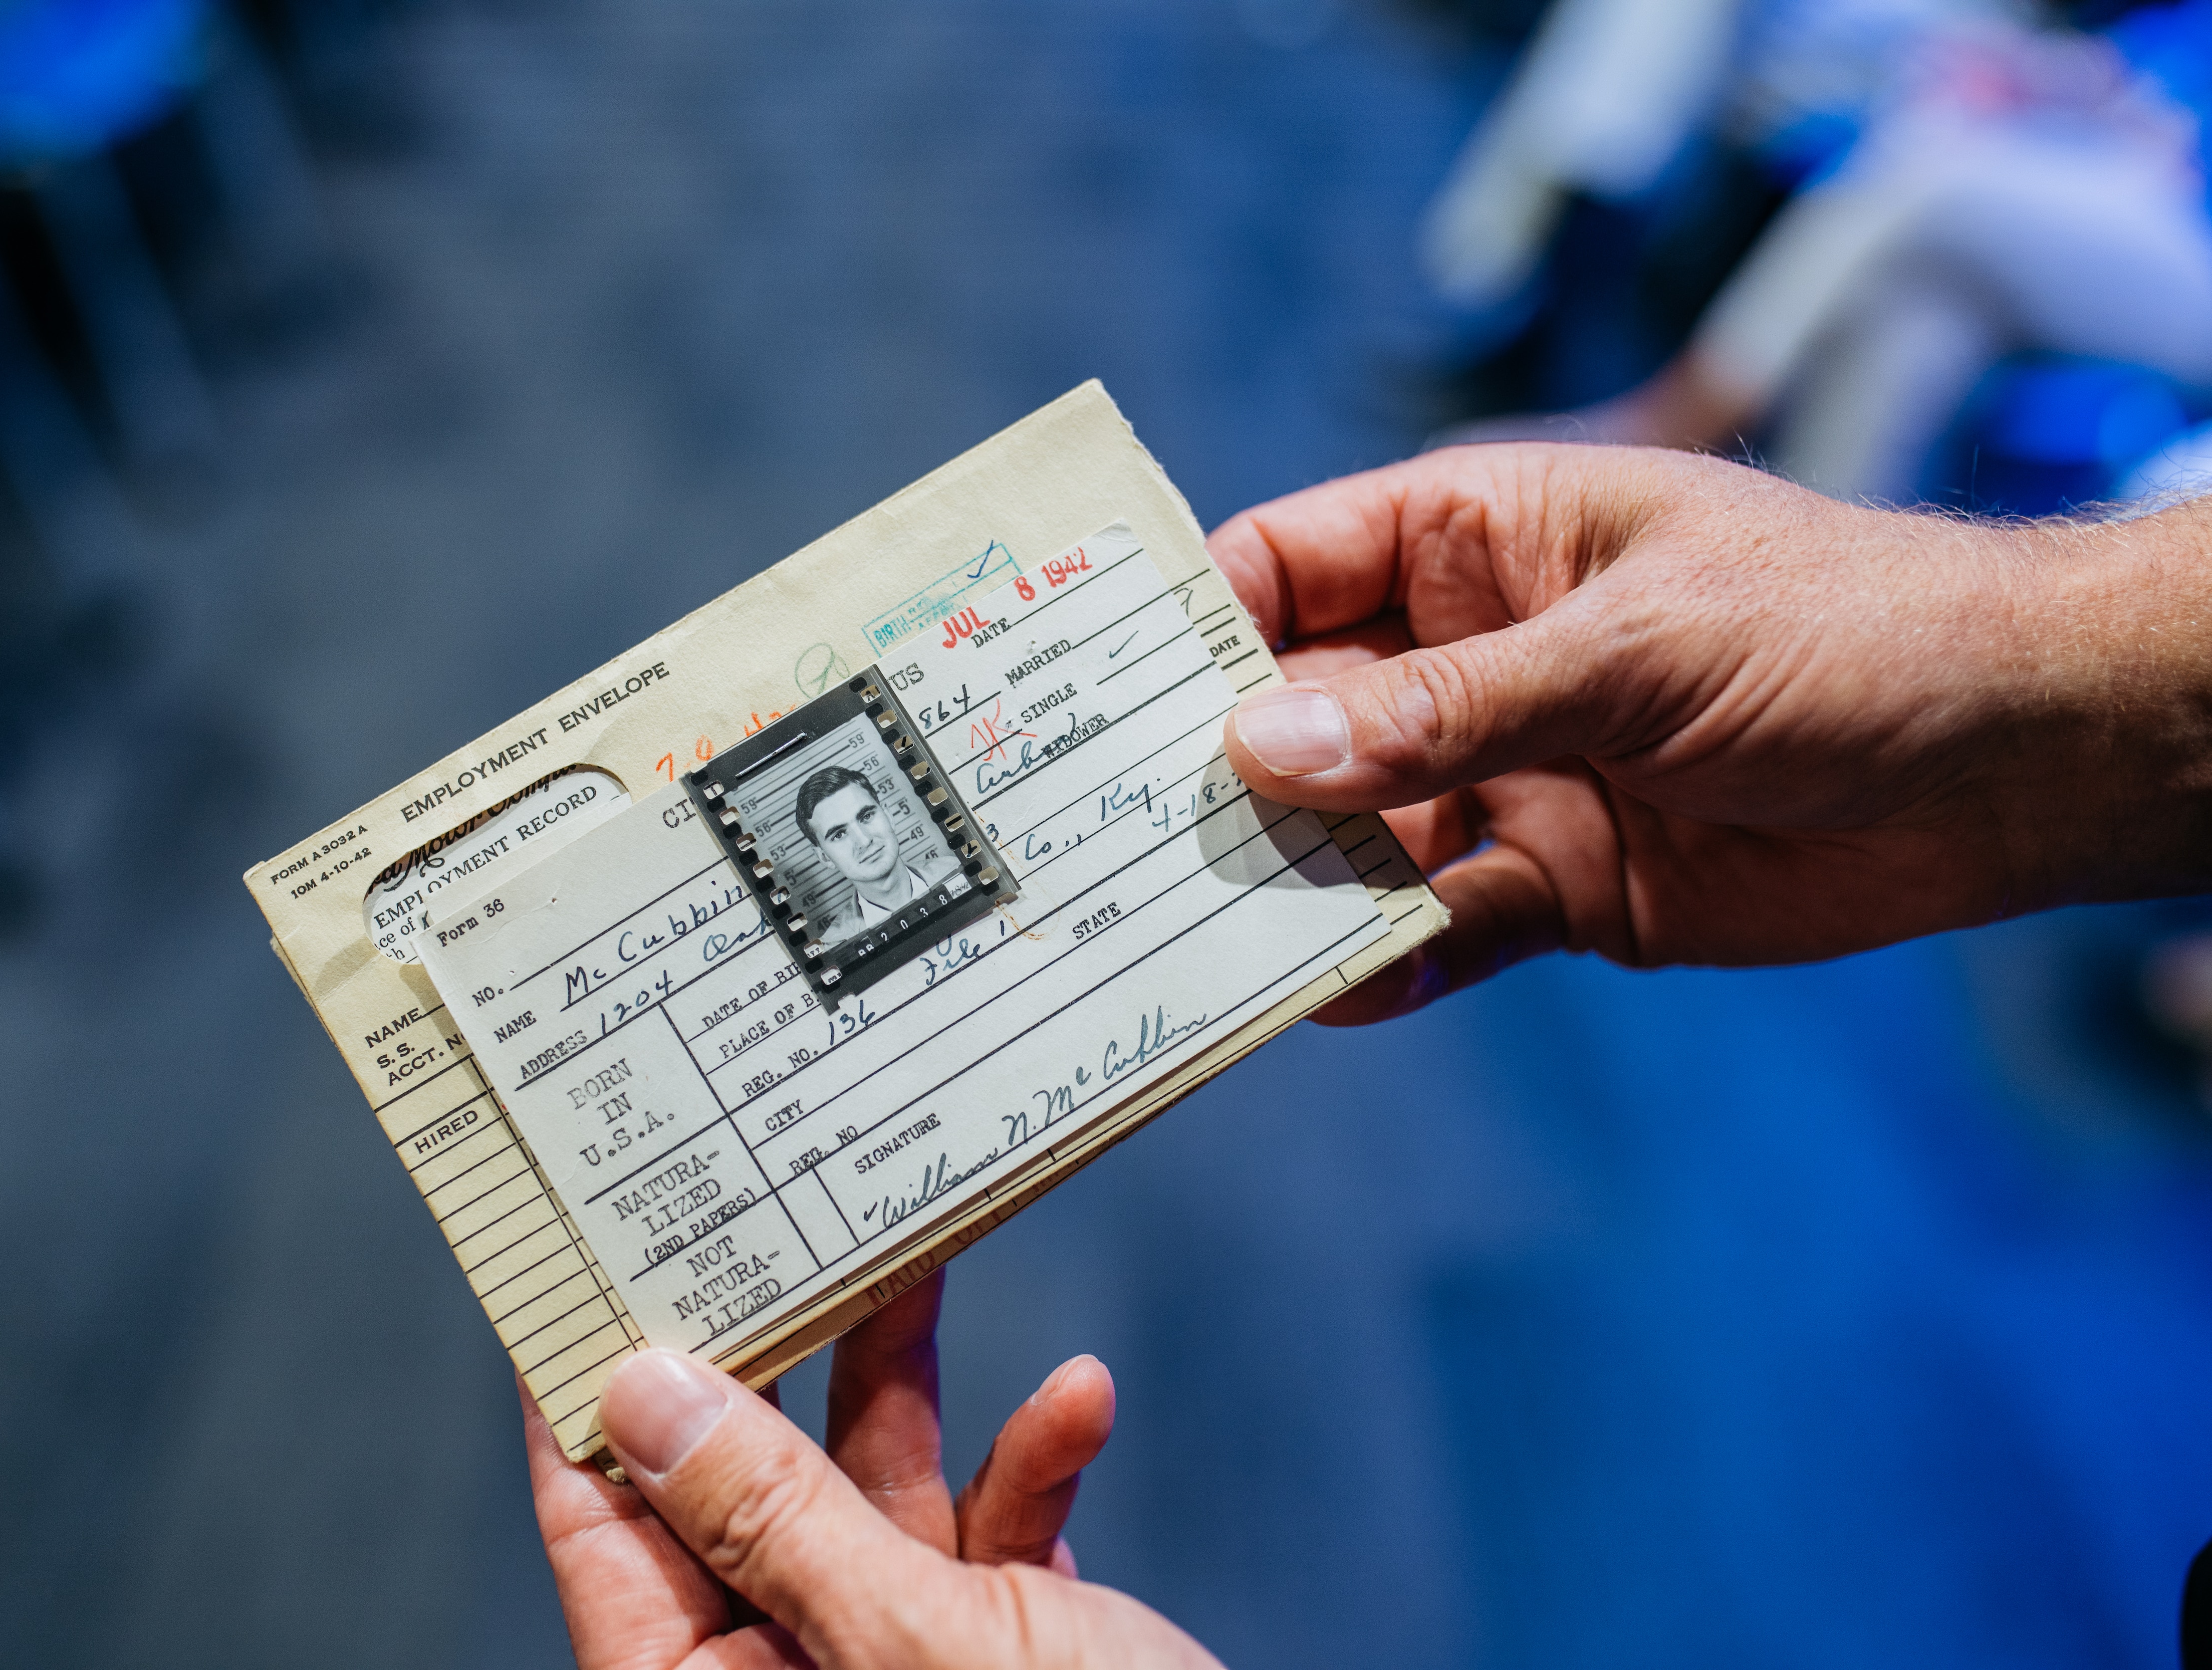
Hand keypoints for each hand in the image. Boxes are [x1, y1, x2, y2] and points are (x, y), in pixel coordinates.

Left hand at [526, 1270, 1219, 1668]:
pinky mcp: (993, 1648)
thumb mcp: (910, 1639)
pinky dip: (1029, 1465)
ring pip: (867, 1493)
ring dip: (910, 1387)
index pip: (606, 1539)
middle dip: (773, 1365)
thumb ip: (778, 1519)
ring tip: (925, 1265)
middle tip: (760, 1235)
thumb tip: (646, 1398)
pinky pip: (984, 1532)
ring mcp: (891, 1664)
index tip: (584, 1276)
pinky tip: (1078, 1400)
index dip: (587, 1409)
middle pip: (739, 1495)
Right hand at [1212, 444, 2211, 1020]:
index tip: (1089, 701)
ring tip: (1207, 938)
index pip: (1288, 567)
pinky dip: (1389, 963)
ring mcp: (1503, 774)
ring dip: (1292, 885)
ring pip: (1355, 836)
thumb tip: (1265, 746)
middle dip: (1221, 776)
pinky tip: (1334, 994)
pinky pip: (1440, 928)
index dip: (1189, 626)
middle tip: (1116, 846)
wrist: (2006, 761)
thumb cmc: (1842, 631)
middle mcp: (1469, 658)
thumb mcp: (1636, 646)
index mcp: (1476, 540)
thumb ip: (1449, 706)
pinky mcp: (1552, 884)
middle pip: (1297, 715)